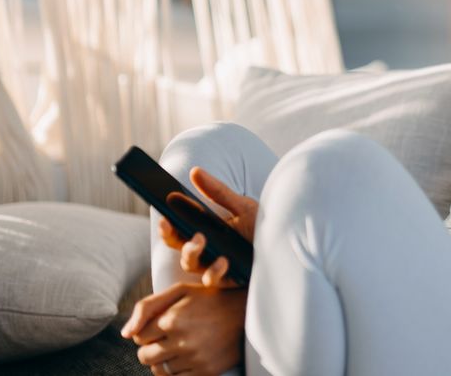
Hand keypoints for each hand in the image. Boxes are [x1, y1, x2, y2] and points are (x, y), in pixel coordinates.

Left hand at [121, 281, 247, 375]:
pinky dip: (178, 371)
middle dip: (151, 348)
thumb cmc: (209, 298)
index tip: (161, 325)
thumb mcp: (179, 291)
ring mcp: (195, 358)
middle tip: (167, 338)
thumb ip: (147, 307)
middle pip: (145, 357)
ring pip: (159, 371)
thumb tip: (125, 334)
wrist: (247, 312)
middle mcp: (182, 340)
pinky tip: (188, 357)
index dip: (147, 331)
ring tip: (179, 346)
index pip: (138, 337)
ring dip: (164, 360)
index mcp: (172, 318)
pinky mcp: (206, 372)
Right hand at [159, 166, 258, 286]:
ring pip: (190, 264)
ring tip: (201, 239)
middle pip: (178, 246)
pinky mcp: (229, 280)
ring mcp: (216, 265)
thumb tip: (195, 171)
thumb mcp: (242, 206)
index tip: (162, 213)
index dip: (167, 223)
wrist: (289, 247)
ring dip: (190, 251)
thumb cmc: (264, 227)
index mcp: (207, 230)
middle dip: (170, 236)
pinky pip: (213, 279)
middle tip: (169, 223)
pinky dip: (214, 270)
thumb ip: (218, 192)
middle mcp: (208, 249)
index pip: (179, 228)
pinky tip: (223, 260)